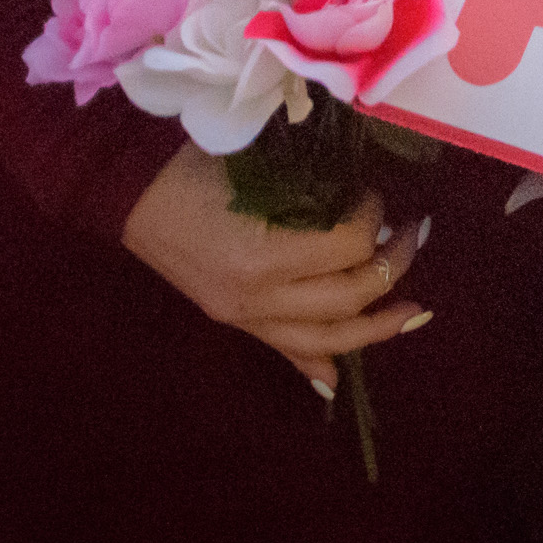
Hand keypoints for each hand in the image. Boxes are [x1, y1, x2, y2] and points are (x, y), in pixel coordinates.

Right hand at [119, 144, 425, 392]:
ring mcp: (243, 316)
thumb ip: (313, 190)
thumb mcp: (260, 166)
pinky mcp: (233, 322)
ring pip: (324, 340)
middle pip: (347, 299)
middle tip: (413, 234)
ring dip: (375, 326)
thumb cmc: (195, 164)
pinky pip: (283, 351)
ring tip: (412, 310)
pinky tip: (340, 377)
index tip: (374, 194)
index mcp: (262, 256)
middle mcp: (256, 298)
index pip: (347, 247)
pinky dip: (315, 364)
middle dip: (393, 266)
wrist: (129, 192)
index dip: (373, 217)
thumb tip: (363, 202)